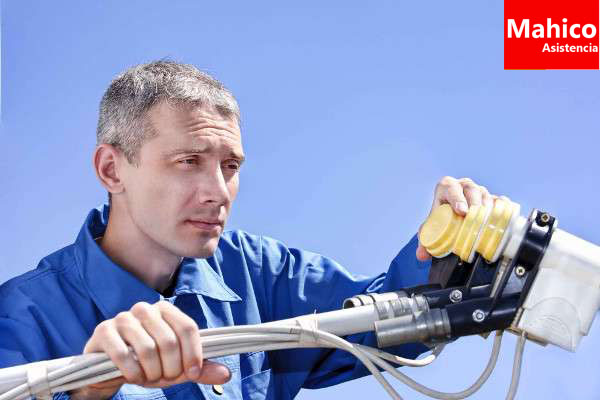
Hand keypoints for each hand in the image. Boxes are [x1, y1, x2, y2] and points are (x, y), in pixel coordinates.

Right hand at [69, 301, 229, 399]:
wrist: (108, 370)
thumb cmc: (147, 365)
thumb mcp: (176, 369)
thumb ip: (200, 370)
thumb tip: (226, 374)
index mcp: (165, 310)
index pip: (188, 327)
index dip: (193, 354)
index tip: (192, 373)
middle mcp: (145, 309)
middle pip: (169, 340)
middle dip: (170, 368)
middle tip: (164, 378)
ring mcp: (123, 318)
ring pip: (148, 349)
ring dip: (152, 372)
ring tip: (148, 377)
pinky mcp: (103, 331)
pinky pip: (124, 355)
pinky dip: (133, 372)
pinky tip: (133, 376)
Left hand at [416, 176, 498, 260]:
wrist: (452, 213)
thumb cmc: (442, 215)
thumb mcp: (432, 224)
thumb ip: (425, 239)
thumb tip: (422, 255)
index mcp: (447, 187)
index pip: (451, 188)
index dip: (457, 198)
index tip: (461, 211)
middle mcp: (463, 186)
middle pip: (471, 189)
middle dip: (474, 202)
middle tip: (474, 216)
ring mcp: (479, 190)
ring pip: (485, 194)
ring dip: (487, 206)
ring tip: (487, 219)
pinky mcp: (491, 198)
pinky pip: (499, 199)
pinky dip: (502, 206)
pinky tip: (502, 215)